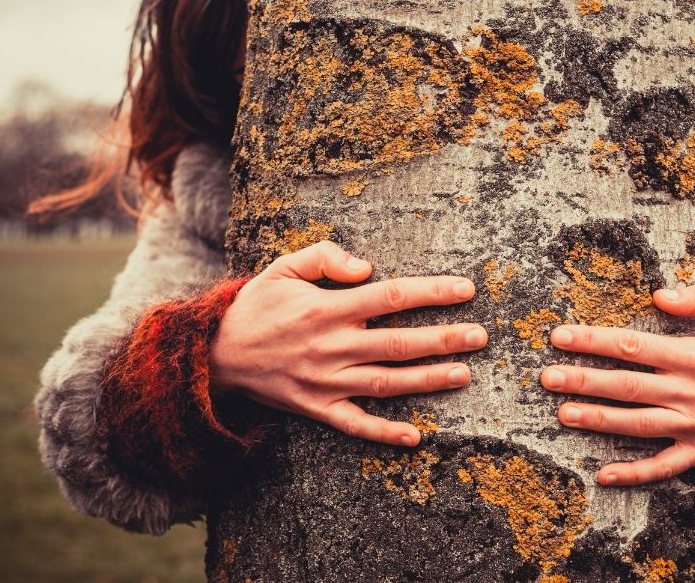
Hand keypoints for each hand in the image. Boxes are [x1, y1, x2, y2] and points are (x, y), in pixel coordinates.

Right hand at [210, 241, 486, 446]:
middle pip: (397, 343)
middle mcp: (330, 346)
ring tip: (464, 373)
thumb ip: (325, 258)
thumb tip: (367, 267)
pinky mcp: (316, 409)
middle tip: (481, 335)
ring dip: (427, 380)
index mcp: (325, 308)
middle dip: (443, 339)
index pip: (389, 297)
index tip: (465, 289)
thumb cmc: (257, 306)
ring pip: (385, 383)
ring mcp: (324, 382)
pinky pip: (354, 425)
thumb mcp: (282, 267)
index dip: (430, 292)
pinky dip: (384, 433)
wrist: (213, 355)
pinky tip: (415, 436)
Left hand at [541, 284, 694, 485]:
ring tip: (563, 414)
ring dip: (598, 421)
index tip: (560, 336)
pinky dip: (634, 474)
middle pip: (626, 386)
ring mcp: (694, 426)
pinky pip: (664, 467)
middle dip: (583, 381)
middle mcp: (689, 392)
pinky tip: (603, 475)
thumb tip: (660, 295)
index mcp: (694, 356)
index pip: (633, 346)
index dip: (593, 341)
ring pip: (637, 425)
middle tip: (546, 377)